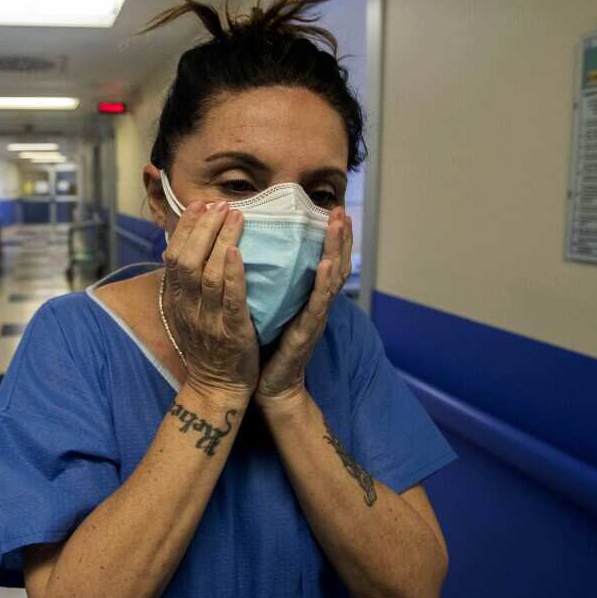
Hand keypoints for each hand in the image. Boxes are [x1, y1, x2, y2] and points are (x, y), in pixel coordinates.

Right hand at [163, 200, 259, 398]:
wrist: (216, 388)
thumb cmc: (207, 348)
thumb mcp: (186, 314)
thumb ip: (185, 285)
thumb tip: (183, 250)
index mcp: (176, 301)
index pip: (174, 255)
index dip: (186, 228)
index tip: (199, 205)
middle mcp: (187, 307)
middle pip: (187, 259)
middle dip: (203, 227)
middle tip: (220, 204)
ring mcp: (208, 320)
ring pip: (208, 273)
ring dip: (221, 241)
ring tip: (235, 216)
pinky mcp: (231, 332)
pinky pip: (230, 299)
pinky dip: (233, 274)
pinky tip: (238, 252)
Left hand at [256, 207, 352, 404]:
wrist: (270, 388)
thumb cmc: (266, 347)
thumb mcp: (269, 309)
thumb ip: (271, 284)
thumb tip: (255, 251)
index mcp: (306, 297)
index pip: (324, 260)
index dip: (331, 237)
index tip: (332, 210)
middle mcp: (316, 305)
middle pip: (336, 264)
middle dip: (340, 236)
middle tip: (341, 210)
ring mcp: (315, 318)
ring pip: (332, 279)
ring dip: (336, 250)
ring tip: (338, 226)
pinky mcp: (306, 334)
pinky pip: (316, 306)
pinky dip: (322, 284)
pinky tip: (323, 266)